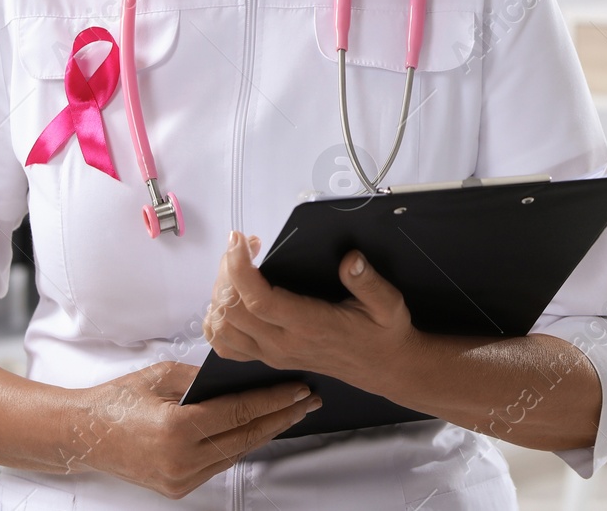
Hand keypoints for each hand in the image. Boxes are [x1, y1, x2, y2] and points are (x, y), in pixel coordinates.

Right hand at [63, 360, 320, 498]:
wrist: (82, 434)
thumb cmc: (118, 400)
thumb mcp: (163, 376)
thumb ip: (204, 379)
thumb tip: (242, 376)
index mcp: (177, 428)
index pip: (240, 413)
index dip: (275, 401)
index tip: (300, 389)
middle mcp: (181, 460)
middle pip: (246, 436)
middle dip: (282, 417)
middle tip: (308, 401)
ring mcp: (179, 479)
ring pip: (237, 452)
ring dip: (266, 432)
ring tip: (290, 413)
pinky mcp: (177, 488)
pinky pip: (220, 463)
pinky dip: (241, 445)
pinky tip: (258, 429)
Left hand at [203, 231, 418, 391]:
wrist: (383, 368)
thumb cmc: (383, 332)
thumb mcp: (388, 304)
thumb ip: (369, 282)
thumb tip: (351, 259)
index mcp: (310, 326)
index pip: (258, 300)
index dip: (239, 268)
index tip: (240, 239)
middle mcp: (283, 344)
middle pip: (231, 309)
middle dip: (228, 269)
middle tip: (245, 244)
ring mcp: (272, 354)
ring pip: (222, 327)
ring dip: (221, 291)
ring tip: (239, 265)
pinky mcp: (268, 359)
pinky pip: (226, 346)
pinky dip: (217, 321)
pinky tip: (230, 298)